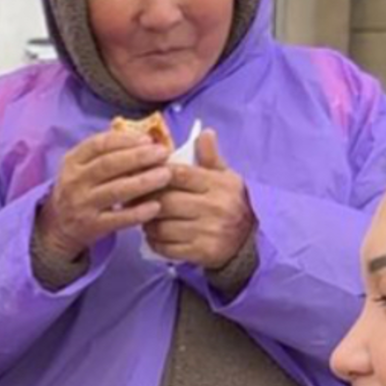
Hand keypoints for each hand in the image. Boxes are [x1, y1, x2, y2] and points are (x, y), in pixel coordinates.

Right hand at [35, 128, 173, 260]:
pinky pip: (119, 219)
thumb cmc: (80, 189)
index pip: (98, 144)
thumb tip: (144, 138)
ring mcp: (82, 204)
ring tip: (166, 175)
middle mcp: (74, 181)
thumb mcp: (81, 167)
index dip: (125, 140)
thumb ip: (106, 152)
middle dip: (139, 157)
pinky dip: (138, 212)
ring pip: (116, 190)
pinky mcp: (92, 226)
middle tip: (163, 153)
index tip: (148, 139)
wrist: (58, 226)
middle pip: (108, 165)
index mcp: (72, 161)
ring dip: (144, 182)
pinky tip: (156, 206)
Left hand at [144, 129, 254, 268]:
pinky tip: (154, 236)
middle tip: (133, 199)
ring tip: (144, 217)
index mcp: (218, 184)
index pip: (179, 173)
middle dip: (145, 200)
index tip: (142, 174)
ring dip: (147, 223)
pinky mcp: (202, 253)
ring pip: (163, 226)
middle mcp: (215, 207)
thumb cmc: (230, 202)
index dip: (155, 173)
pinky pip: (167, 247)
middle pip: (165, 201)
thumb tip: (205, 133)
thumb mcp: (226, 176)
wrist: (251, 239)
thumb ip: (211, 156)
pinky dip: (155, 242)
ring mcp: (208, 232)